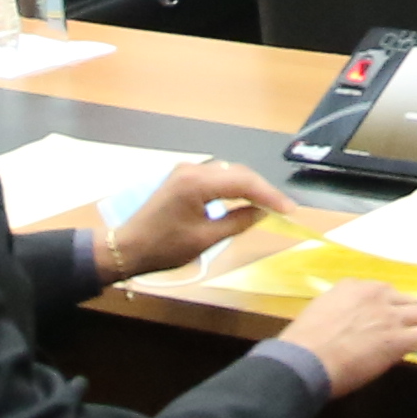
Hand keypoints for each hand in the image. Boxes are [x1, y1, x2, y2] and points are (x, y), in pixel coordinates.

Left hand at [92, 154, 299, 280]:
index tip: (289, 210)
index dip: (270, 195)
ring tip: (265, 205)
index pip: (244, 182)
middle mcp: (192, 169)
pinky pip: (214, 177)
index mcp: (197, 183)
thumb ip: (238, 222)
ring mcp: (185, 171)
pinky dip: (231, 187)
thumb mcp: (205, 239)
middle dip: (261, 189)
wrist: (127, 248)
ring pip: (227, 172)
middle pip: (237, 173)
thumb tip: (262, 212)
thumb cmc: (164, 248)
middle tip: (281, 208)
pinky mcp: (181, 178)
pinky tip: (241, 200)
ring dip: (247, 187)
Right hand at [277, 277, 416, 394]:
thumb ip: (343, 314)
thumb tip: (356, 327)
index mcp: (352, 287)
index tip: (403, 311)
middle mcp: (374, 295)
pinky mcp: (398, 338)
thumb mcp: (322, 316)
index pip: (384, 293)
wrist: (304, 360)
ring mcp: (388, 315)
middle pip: (408, 301)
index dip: (396, 305)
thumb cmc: (304, 345)